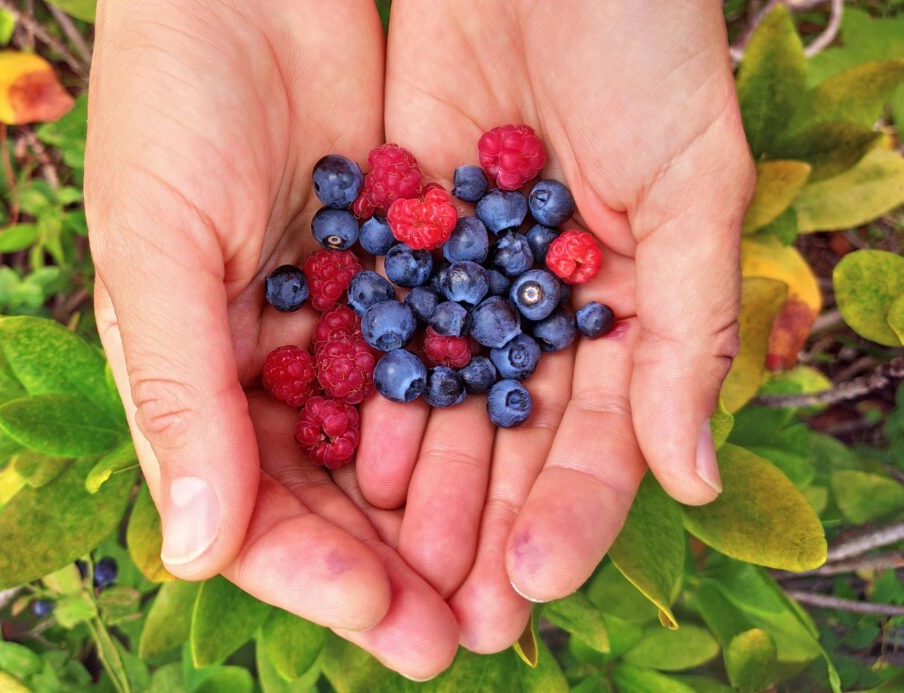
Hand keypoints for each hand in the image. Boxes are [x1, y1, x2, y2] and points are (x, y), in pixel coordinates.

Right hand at [85, 0, 456, 677]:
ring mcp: (343, 327)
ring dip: (445, 514)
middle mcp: (269, 368)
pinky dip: (473, 423)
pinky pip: (442, 368)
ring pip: (397, 448)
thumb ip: (182, 395)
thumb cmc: (171, 104)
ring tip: (502, 580)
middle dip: (393, 568)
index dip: (310, 569)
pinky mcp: (404, 278)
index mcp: (193, 377)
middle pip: (333, 499)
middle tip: (460, 636)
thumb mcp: (157, 248)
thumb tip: (191, 554)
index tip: (382, 609)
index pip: (247, 508)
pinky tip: (515, 470)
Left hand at [378, 0, 754, 650]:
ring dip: (419, 485)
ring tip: (392, 565)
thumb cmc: (643, 40)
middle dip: (482, 526)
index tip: (530, 584)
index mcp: (625, 307)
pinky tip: (346, 461)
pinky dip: (366, 396)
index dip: (567, 514)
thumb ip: (689, 330)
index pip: (597, 439)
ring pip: (439, 401)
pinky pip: (381, 332)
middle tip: (453, 615)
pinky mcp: (397, 233)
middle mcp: (540, 306)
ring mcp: (464, 275)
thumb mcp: (690, 181)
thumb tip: (689, 477)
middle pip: (508, 440)